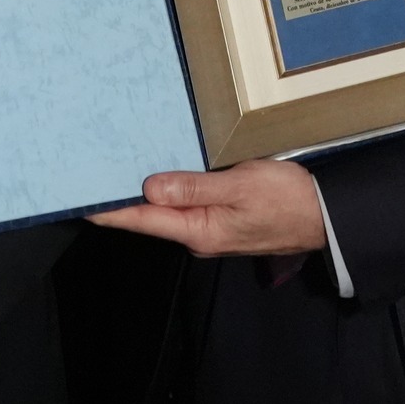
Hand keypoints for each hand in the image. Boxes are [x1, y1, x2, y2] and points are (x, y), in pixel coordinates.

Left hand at [87, 160, 325, 257]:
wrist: (325, 215)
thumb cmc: (286, 199)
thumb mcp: (241, 186)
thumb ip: (195, 187)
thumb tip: (149, 189)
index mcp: (199, 230)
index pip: (143, 219)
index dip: (111, 210)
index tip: (79, 200)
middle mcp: (198, 234)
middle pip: (151, 216)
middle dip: (122, 197)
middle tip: (91, 172)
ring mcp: (210, 228)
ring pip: (168, 209)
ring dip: (144, 192)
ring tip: (115, 169)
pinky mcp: (222, 218)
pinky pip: (186, 204)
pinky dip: (168, 190)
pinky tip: (159, 174)